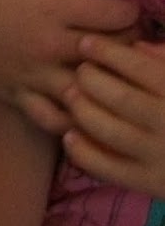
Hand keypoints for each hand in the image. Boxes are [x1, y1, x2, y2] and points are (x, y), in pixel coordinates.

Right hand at [0, 0, 134, 132]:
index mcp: (53, 8)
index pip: (118, 16)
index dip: (129, 12)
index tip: (121, 11)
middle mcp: (49, 45)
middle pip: (115, 54)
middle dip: (126, 46)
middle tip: (119, 40)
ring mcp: (35, 75)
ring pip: (92, 90)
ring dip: (105, 84)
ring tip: (103, 74)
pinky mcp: (20, 97)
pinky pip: (56, 118)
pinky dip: (73, 118)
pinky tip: (78, 106)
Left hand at [61, 36, 164, 195]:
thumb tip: (139, 47)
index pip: (142, 68)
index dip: (109, 53)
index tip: (86, 42)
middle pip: (120, 97)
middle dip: (91, 79)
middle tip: (79, 70)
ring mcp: (160, 157)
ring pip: (109, 130)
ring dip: (82, 110)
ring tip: (70, 95)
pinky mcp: (150, 183)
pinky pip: (107, 168)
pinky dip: (83, 152)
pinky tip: (70, 135)